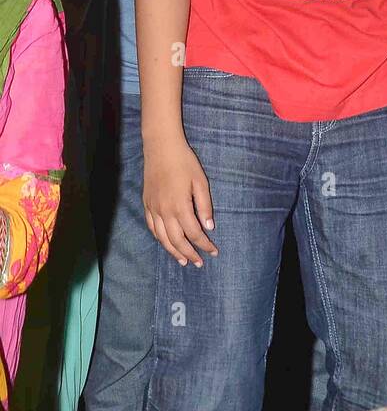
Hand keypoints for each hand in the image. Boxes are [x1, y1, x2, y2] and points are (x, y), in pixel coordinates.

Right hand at [143, 140, 218, 265]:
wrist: (161, 148)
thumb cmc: (184, 162)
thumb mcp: (200, 181)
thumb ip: (204, 206)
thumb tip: (209, 227)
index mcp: (180, 206)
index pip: (195, 233)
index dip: (205, 244)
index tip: (214, 252)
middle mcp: (165, 212)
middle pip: (178, 240)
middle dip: (190, 253)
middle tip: (200, 263)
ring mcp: (153, 209)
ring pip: (163, 238)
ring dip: (174, 251)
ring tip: (184, 260)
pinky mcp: (147, 204)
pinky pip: (152, 228)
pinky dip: (160, 239)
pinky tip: (166, 243)